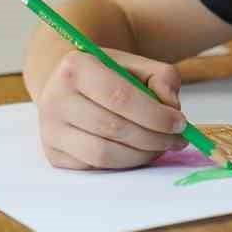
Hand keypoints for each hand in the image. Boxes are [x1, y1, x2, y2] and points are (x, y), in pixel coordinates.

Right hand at [35, 47, 189, 169]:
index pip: (119, 97)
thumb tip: (171, 108)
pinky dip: (124, 164)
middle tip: (178, 140)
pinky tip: (138, 152)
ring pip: (104, 154)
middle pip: (113, 128)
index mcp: (75, 67)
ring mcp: (51, 130)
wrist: (71, 85)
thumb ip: (163, 78)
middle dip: (154, 138)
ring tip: (161, 147)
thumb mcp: (137, 64)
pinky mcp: (54, 155)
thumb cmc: (109, 75)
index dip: (155, 115)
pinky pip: (95, 167)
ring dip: (141, 156)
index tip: (180, 123)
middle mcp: (55, 98)